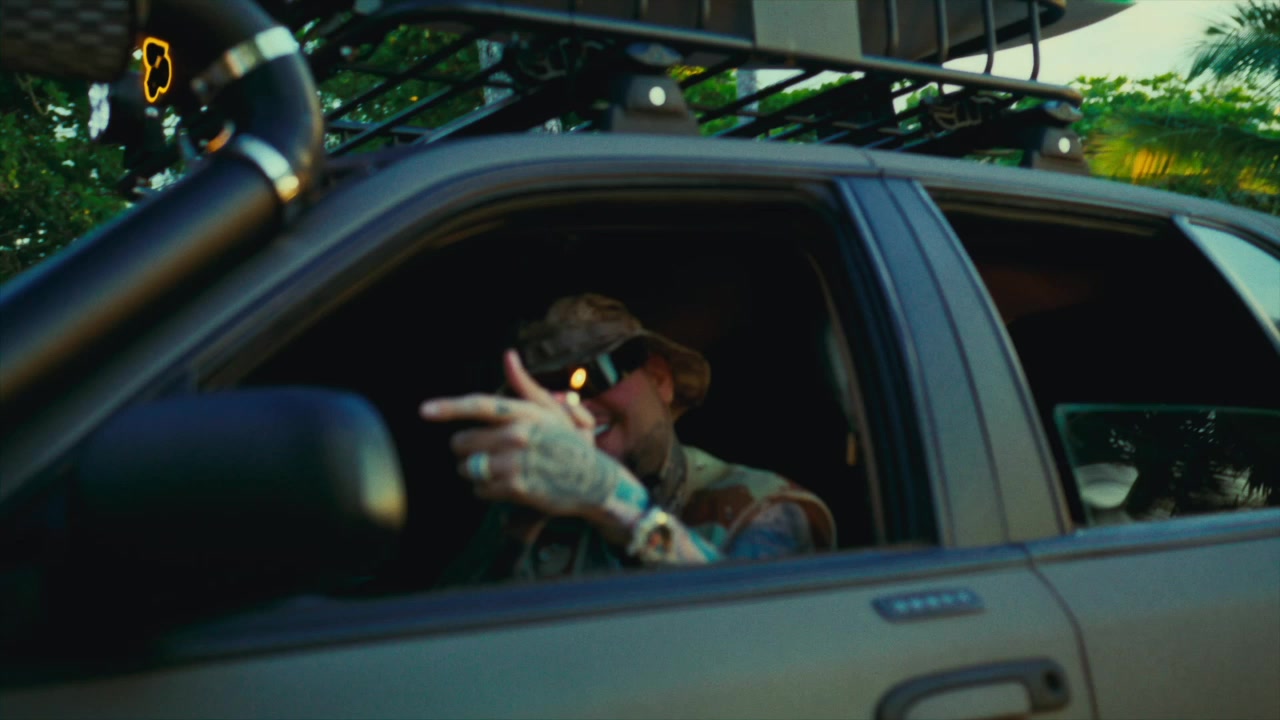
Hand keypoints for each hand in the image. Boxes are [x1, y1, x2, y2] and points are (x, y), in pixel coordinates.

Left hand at [420, 350, 648, 527]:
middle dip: (466, 449)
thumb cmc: (571, 445)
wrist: (595, 482)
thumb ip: (525, 386)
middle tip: (485, 452)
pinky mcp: (515, 488)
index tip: (424, 410)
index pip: (479, 405)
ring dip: (476, 471)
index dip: (448, 407)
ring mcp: (515, 462)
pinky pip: (480, 489)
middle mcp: (517, 435)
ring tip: (497, 470)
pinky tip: (504, 486)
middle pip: (463, 441)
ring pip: (469, 467)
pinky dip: (486, 490)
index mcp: (524, 413)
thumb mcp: (552, 411)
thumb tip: (508, 356)